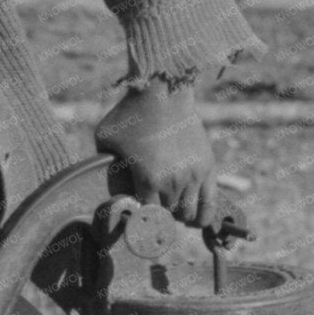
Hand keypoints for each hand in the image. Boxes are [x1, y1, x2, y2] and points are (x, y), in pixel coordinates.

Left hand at [93, 83, 218, 229]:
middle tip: (152, 211)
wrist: (163, 93)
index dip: (140, 218)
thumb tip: (103, 179)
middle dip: (158, 217)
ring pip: (188, 213)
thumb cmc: (130, 114)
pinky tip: (196, 221)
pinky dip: (203, 216)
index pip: (146, 216)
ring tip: (172, 211)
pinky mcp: (207, 167)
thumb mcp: (104, 139)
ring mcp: (193, 176)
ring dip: (178, 216)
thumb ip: (104, 164)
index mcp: (147, 179)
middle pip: (167, 217)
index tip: (136, 215)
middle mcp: (172, 182)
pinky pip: (210, 203)